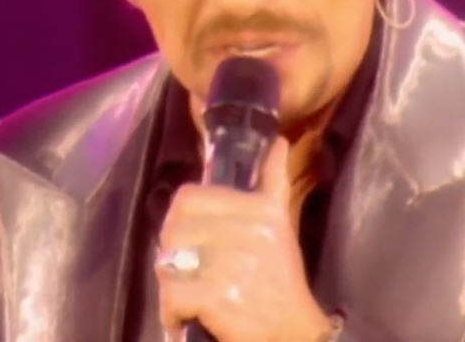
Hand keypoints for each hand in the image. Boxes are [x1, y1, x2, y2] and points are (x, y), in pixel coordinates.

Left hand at [155, 136, 332, 341]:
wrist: (295, 335)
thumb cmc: (281, 282)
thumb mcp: (279, 226)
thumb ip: (273, 183)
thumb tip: (277, 142)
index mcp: (260, 210)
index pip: (189, 198)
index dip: (180, 221)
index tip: (191, 241)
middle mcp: (248, 231)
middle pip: (174, 231)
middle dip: (174, 257)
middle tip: (190, 276)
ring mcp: (233, 264)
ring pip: (169, 262)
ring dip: (172, 286)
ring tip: (189, 297)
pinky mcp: (218, 296)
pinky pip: (172, 295)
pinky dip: (173, 312)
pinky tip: (188, 317)